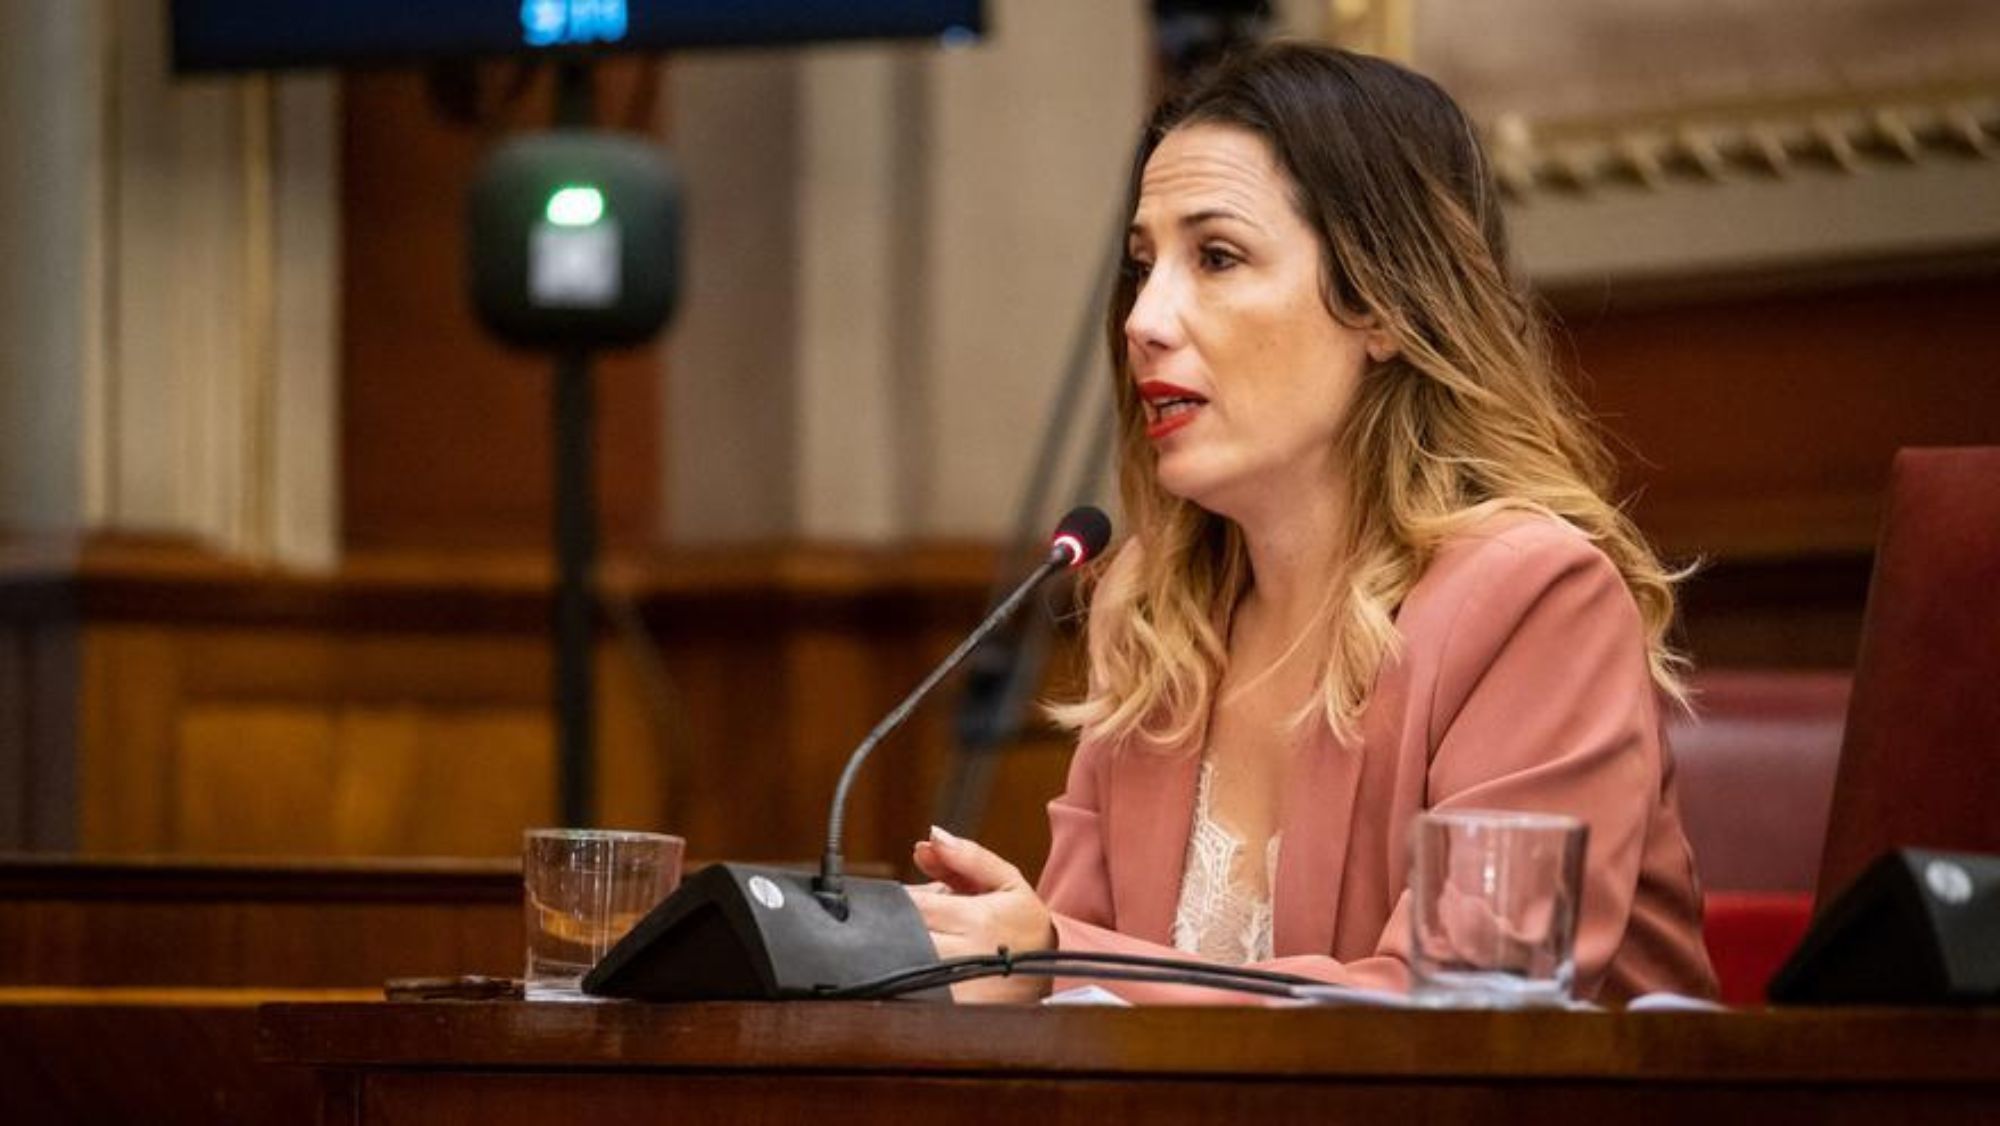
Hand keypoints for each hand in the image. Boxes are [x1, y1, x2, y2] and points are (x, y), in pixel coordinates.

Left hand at [906, 825, 1054, 1002]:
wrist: (1048, 986)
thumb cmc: (1025, 929)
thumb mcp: (1008, 883)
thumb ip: (967, 856)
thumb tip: (930, 836)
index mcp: (977, 919)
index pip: (912, 903)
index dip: (906, 901)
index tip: (923, 905)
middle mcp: (963, 957)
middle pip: (901, 933)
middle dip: (902, 926)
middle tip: (932, 929)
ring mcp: (954, 992)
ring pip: (902, 961)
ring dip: (903, 952)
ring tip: (937, 949)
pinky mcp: (947, 1014)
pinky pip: (910, 992)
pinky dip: (908, 980)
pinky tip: (932, 974)